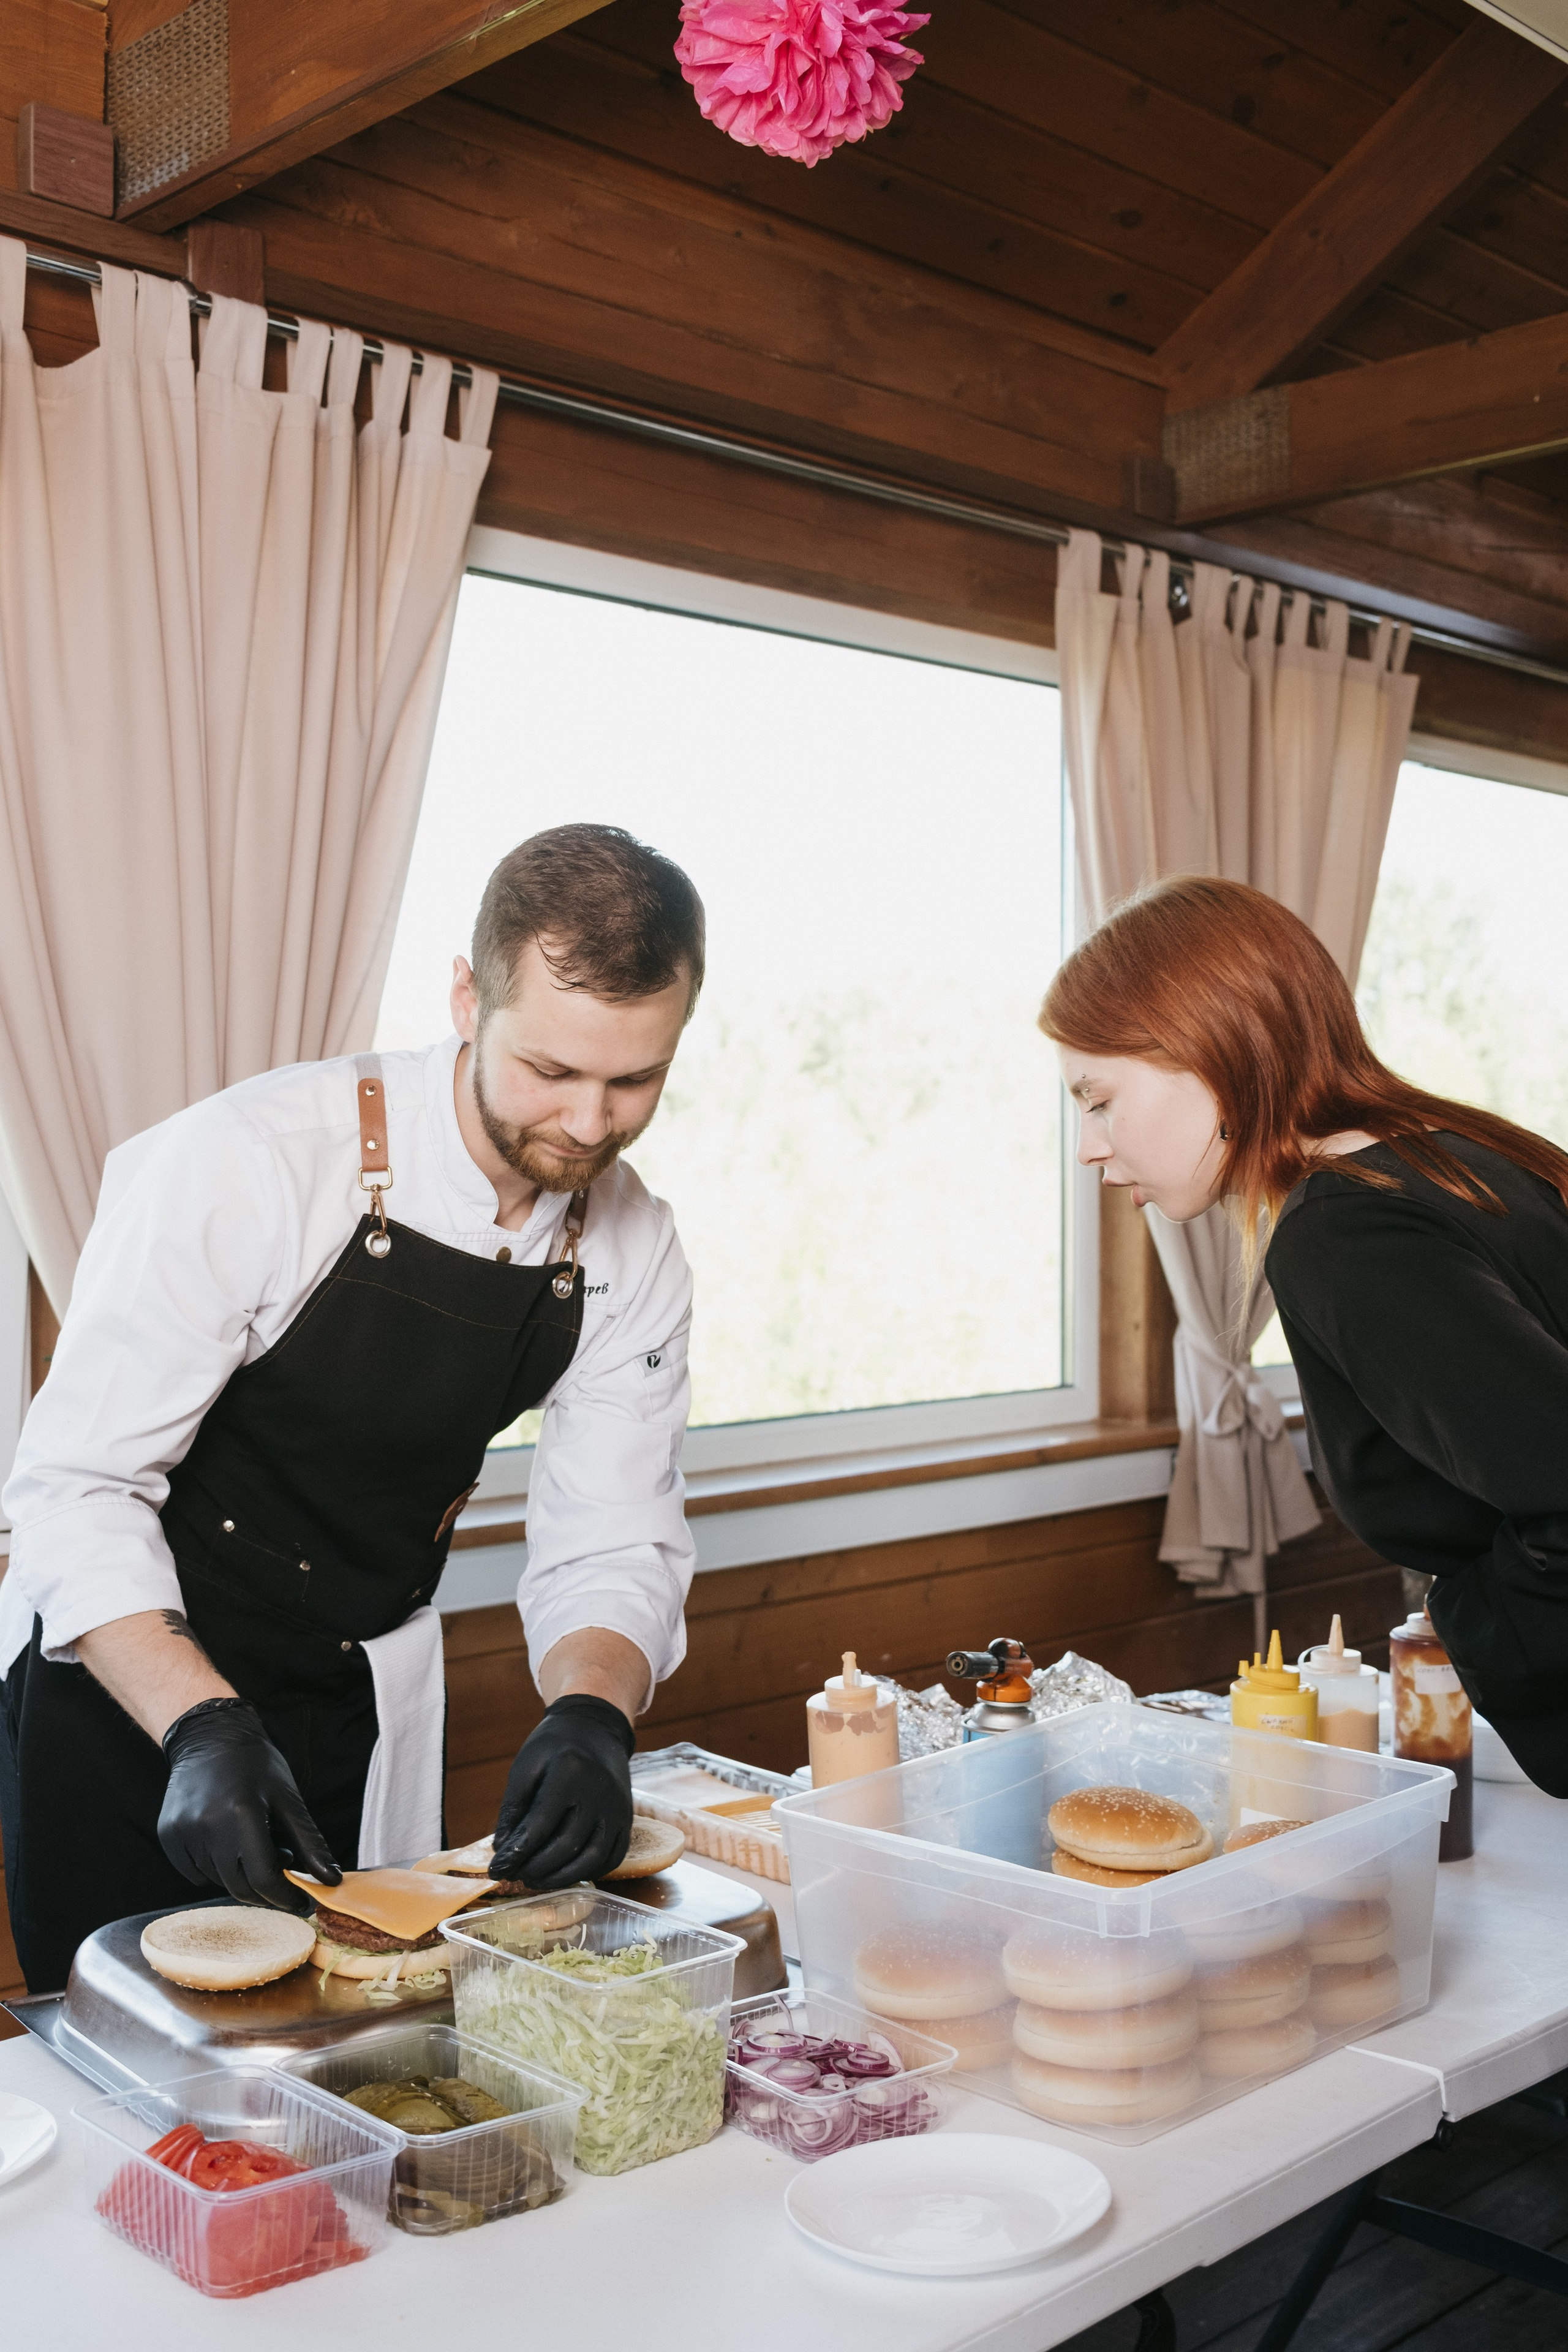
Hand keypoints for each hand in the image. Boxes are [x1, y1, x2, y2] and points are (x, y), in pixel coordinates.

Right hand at [157, 1700, 342, 1911]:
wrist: (209, 1736)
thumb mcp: (288, 1798)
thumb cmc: (255, 1764)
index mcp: (241, 1813)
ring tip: (254, 1843)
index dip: (286, 1897)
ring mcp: (182, 1832)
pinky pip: (195, 1872)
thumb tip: (331, 1881)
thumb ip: (309, 1843)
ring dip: (240, 1874)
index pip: (264, 1878)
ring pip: (218, 1880)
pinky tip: (226, 1841)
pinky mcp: (168, 1835)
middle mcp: (206, 1826)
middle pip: (240, 1886)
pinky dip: (216, 1867)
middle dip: (266, 1889)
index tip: (303, 1902)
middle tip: (283, 1870)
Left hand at [491, 1694, 634, 1888]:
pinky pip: (613, 1858)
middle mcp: (599, 1792)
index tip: (495, 1870)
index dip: (515, 1853)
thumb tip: (502, 1850)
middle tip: (515, 1876)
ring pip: (593, 1859)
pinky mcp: (628, 1819)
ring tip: (537, 1880)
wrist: (596, 1728)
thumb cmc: (554, 1746)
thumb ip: (513, 1808)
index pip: (540, 1825)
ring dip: (561, 1878)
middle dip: (536, 1869)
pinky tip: (566, 1873)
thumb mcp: (526, 1766)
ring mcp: (618, 1808)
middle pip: (567, 1846)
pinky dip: (589, 1873)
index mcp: (570, 1771)